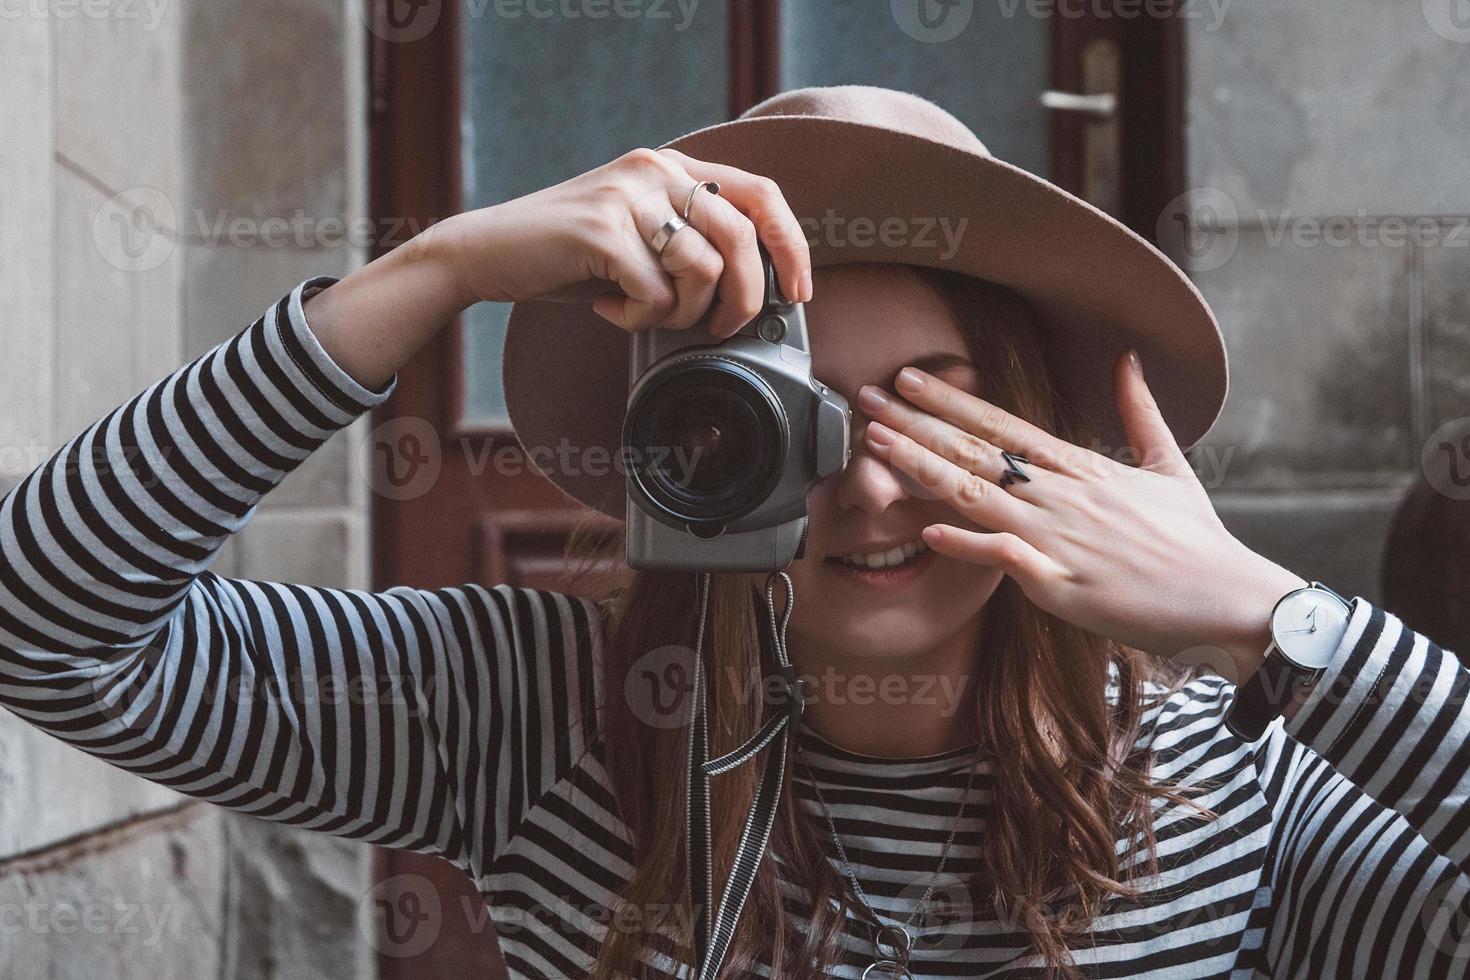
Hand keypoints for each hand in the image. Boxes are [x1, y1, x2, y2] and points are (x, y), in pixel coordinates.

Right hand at [431, 146, 812, 337]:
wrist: (487, 252)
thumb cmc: (568, 257)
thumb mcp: (639, 235)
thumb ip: (689, 241)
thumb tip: (755, 286)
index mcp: (670, 167)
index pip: (762, 194)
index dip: (792, 246)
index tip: (800, 292)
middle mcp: (654, 170)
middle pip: (743, 239)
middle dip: (743, 301)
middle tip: (718, 328)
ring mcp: (627, 196)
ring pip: (704, 271)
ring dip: (682, 313)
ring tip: (644, 313)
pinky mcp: (601, 231)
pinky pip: (656, 294)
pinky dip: (638, 320)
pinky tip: (609, 310)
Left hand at [858, 350, 1308, 681]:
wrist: (1232, 600)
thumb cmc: (1198, 542)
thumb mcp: (1170, 466)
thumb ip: (1140, 412)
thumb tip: (1127, 359)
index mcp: (1083, 468)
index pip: (1003, 426)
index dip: (951, 401)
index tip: (909, 379)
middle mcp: (1064, 495)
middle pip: (976, 453)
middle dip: (917, 424)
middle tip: (866, 398)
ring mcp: (1061, 538)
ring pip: (978, 496)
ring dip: (923, 469)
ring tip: (877, 445)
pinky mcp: (1065, 585)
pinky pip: (1007, 559)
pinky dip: (968, 544)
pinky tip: (928, 532)